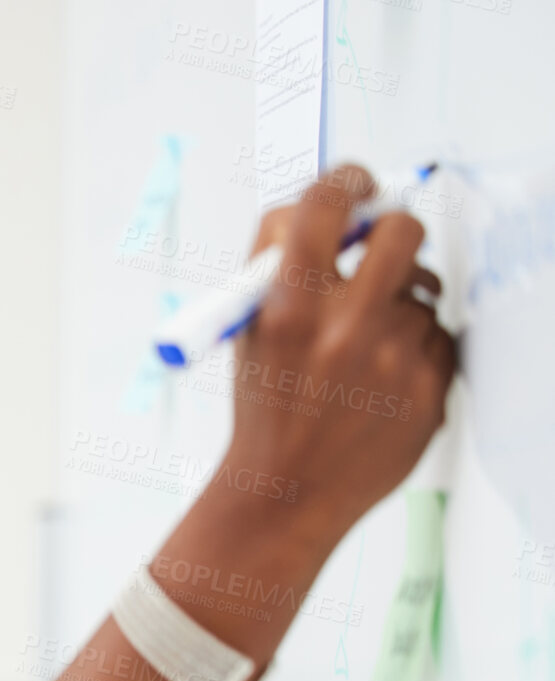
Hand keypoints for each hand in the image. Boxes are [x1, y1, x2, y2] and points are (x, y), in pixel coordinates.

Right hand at [222, 163, 456, 542]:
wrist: (288, 491)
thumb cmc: (265, 407)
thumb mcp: (248, 331)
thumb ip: (278, 263)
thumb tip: (326, 204)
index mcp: (288, 308)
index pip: (324, 206)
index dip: (345, 180)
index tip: (355, 183)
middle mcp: (345, 328)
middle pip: (402, 231)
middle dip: (391, 232)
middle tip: (379, 251)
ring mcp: (395, 358)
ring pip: (422, 292)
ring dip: (399, 305)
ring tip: (364, 348)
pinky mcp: (431, 386)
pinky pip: (441, 334)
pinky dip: (416, 347)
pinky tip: (382, 378)